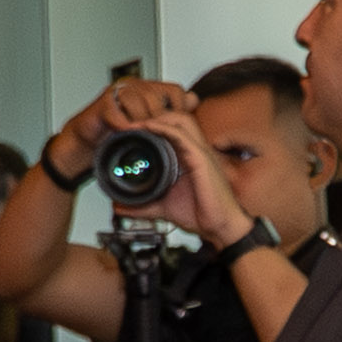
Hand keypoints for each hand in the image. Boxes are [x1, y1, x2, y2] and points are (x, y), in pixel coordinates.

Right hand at [54, 77, 195, 182]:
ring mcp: (118, 92)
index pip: (175, 91)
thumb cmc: (118, 133)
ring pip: (138, 99)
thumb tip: (194, 99)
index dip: (178, 109)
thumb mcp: (150, 125)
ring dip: (141, 121)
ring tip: (141, 135)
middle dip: (159, 118)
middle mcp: (135, 87)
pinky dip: (122, 124)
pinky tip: (124, 133)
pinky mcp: (102, 102)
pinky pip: (117, 109)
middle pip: (158, 95)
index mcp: (149, 90)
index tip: (176, 128)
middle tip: (157, 135)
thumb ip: (172, 112)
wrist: (88, 142)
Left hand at [99, 96, 251, 246]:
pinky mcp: (201, 159)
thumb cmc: (201, 214)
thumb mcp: (164, 207)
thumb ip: (143, 206)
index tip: (129, 130)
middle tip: (131, 123)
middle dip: (154, 114)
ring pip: (181, 119)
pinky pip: (183, 136)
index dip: (152, 124)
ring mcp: (200, 152)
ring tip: (137, 123)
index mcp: (188, 157)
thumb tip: (120, 207)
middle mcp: (195, 150)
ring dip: (158, 117)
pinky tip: (150, 128)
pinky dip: (165, 128)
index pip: (172, 129)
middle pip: (177, 117)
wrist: (221, 227)